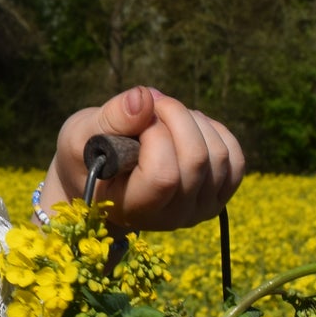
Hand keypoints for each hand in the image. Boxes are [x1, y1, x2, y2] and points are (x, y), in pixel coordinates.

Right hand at [41, 85, 244, 231]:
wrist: (103, 178)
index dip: (155, 135)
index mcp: (133, 210)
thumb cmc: (86, 156)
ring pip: (218, 155)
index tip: (137, 117)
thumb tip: (145, 98)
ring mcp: (200, 210)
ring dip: (193, 120)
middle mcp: (172, 218)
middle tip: (153, 104)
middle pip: (196, 160)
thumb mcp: (81, 135)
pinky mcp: (218, 196)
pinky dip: (215, 131)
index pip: (163, 176)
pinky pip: (234, 158)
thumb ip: (110, 119)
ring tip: (165, 116)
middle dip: (177, 116)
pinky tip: (188, 127)